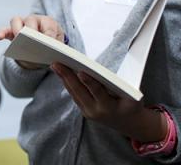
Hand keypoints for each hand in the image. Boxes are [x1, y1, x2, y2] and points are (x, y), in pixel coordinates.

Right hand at [0, 14, 64, 68]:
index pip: (49, 26)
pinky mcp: (12, 31)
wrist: (44, 48)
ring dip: (16, 30)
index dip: (49, 34)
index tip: (49, 42)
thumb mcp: (58, 48)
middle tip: (32, 41)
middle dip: (31, 30)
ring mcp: (22, 24)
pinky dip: (1, 32)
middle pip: (31, 20)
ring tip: (16, 41)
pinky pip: (5, 30)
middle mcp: (34, 20)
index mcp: (49, 22)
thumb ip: (57, 51)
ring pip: (16, 21)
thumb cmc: (52, 46)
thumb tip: (54, 60)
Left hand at [52, 63, 166, 142]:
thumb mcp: (133, 96)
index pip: (98, 92)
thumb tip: (103, 71)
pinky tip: (60, 72)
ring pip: (74, 93)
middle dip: (67, 76)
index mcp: (110, 107)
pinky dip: (67, 83)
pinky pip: (74, 95)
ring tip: (55, 65)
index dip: (89, 82)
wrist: (130, 124)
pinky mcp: (84, 111)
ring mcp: (88, 113)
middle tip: (56, 64)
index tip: (81, 72)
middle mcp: (96, 111)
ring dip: (63, 78)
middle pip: (79, 91)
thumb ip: (120, 86)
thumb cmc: (132, 105)